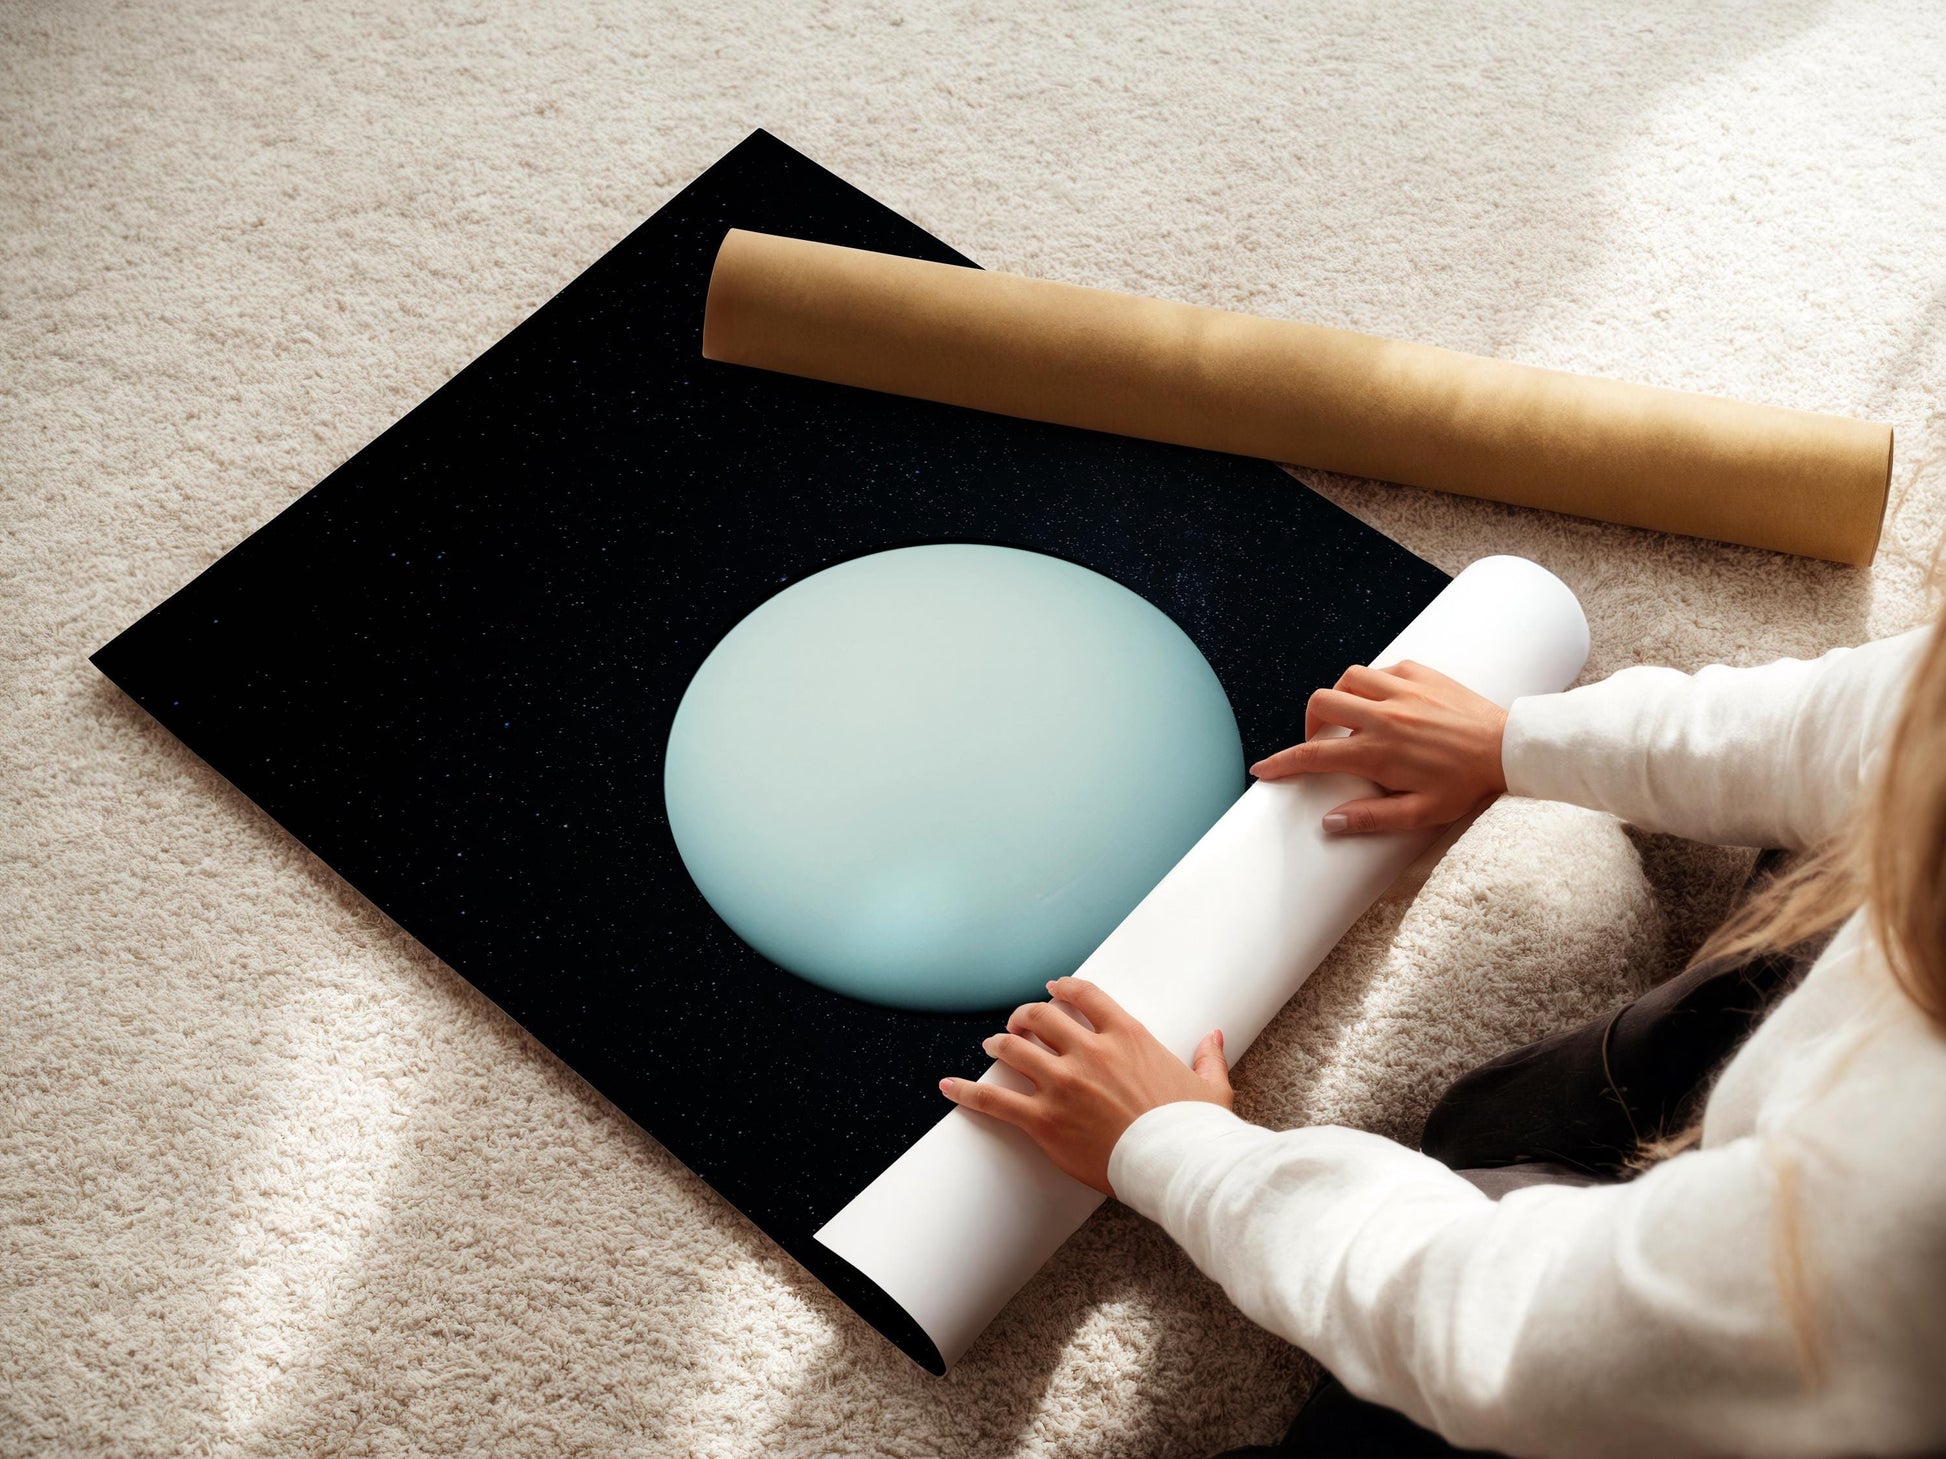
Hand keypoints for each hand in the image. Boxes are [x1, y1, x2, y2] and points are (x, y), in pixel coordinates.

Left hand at [938, 976, 1231, 1196]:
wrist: (1178, 1165)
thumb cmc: (1194, 1129)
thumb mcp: (1209, 1087)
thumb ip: (1207, 1057)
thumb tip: (1214, 1036)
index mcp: (1127, 1036)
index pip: (1084, 995)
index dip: (1063, 989)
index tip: (1052, 989)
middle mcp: (1089, 1052)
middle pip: (1041, 1017)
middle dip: (1025, 1016)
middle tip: (1018, 1022)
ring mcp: (1063, 1084)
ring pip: (1014, 1049)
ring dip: (999, 1044)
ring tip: (991, 1046)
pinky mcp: (1044, 1120)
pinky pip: (995, 1100)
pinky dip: (967, 1091)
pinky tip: (948, 1086)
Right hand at [1249, 660, 1506, 834]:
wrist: (1509, 748)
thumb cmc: (1466, 784)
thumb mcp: (1421, 813)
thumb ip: (1371, 818)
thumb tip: (1329, 822)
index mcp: (1378, 752)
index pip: (1314, 756)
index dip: (1281, 763)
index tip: (1263, 769)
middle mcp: (1383, 716)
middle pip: (1321, 703)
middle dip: (1309, 722)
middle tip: (1320, 741)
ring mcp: (1402, 690)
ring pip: (1348, 678)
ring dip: (1340, 697)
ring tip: (1351, 718)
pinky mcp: (1421, 673)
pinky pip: (1383, 669)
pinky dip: (1374, 683)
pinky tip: (1386, 702)